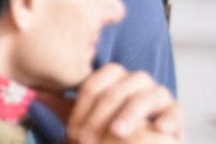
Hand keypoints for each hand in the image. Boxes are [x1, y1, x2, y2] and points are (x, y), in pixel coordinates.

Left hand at [65, 64, 183, 142]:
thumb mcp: (84, 124)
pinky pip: (178, 110)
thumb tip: (37, 93)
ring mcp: (160, 99)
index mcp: (114, 81)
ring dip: (133, 111)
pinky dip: (170, 118)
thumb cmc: (107, 138)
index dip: (85, 103)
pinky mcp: (177, 117)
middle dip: (105, 109)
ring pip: (153, 92)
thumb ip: (64, 108)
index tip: (74, 131)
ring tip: (118, 132)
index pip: (99, 79)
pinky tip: (160, 130)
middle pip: (125, 82)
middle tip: (91, 138)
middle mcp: (138, 84)